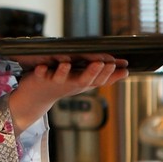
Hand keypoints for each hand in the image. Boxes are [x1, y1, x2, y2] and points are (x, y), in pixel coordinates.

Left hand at [6, 59, 129, 131]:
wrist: (36, 98)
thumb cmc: (64, 84)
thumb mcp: (85, 81)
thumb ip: (104, 76)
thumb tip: (126, 72)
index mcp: (82, 82)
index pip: (99, 80)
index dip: (109, 74)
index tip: (120, 66)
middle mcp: (70, 84)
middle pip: (84, 81)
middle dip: (93, 72)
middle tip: (102, 63)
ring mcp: (55, 82)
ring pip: (61, 78)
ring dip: (64, 72)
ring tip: (67, 64)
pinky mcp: (40, 79)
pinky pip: (40, 75)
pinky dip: (41, 71)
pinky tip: (41, 67)